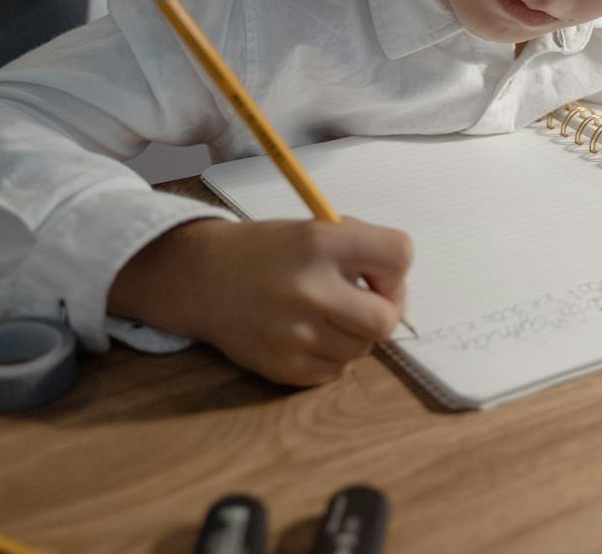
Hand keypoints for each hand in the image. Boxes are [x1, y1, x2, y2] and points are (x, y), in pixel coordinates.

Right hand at [109, 216, 412, 385]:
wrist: (202, 278)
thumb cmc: (268, 252)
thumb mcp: (313, 229)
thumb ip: (360, 251)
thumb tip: (399, 292)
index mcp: (320, 242)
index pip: (399, 254)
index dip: (396, 268)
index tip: (377, 273)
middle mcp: (309, 288)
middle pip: (386, 318)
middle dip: (383, 311)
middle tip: (364, 302)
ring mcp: (294, 333)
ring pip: (363, 348)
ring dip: (355, 334)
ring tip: (326, 315)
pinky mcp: (283, 366)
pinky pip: (336, 372)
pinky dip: (332, 357)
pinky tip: (308, 334)